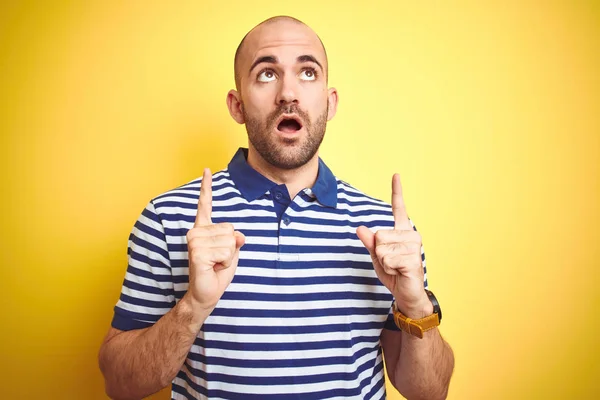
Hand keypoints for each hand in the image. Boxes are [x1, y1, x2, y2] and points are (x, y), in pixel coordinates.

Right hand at [185, 168, 244, 310]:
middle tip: (218, 260)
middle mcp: (196, 232)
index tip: (206, 170)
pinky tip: (212, 267)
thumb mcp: (232, 252)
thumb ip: (236, 240)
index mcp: (203, 229)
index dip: (206, 187)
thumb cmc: (218, 272)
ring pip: (230, 241)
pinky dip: (225, 262)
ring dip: (228, 256)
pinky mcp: (196, 252)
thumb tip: (238, 235)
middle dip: (231, 247)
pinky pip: (226, 251)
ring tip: (215, 264)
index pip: (205, 204)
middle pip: (231, 229)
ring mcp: (194, 241)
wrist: (206, 293)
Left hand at [357, 174, 431, 318]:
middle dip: (378, 252)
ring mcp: (414, 247)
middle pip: (379, 235)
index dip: (397, 191)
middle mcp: (411, 235)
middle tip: (391, 262)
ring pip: (381, 247)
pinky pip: (387, 259)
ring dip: (383, 262)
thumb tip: (360, 228)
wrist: (407, 294)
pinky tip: (399, 272)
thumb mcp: (377, 256)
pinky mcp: (413, 259)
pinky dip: (388, 268)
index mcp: (402, 232)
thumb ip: (370, 242)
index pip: (399, 208)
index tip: (395, 174)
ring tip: (396, 268)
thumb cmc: (394, 273)